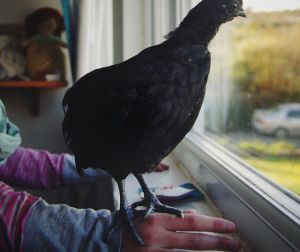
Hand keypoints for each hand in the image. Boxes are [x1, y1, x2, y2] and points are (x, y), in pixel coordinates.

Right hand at [121, 210, 240, 251]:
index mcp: (158, 219)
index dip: (212, 224)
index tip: (230, 227)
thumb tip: (194, 216)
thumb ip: (173, 217)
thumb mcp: (150, 215)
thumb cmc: (132, 226)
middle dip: (217, 242)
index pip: (191, 222)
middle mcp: (157, 236)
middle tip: (237, 244)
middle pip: (193, 241)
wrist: (106, 242)